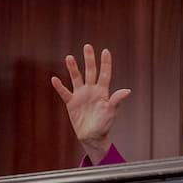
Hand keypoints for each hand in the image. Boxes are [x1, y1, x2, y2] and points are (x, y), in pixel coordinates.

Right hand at [51, 44, 131, 163]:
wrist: (92, 137)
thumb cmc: (104, 125)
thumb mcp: (111, 112)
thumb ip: (116, 100)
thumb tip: (127, 91)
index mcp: (102, 91)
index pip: (104, 74)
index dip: (105, 63)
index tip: (105, 51)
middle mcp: (91, 90)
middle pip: (90, 71)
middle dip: (89, 59)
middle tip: (87, 46)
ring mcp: (81, 95)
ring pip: (76, 78)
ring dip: (73, 68)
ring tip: (69, 57)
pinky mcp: (71, 103)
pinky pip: (64, 92)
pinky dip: (59, 86)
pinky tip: (54, 79)